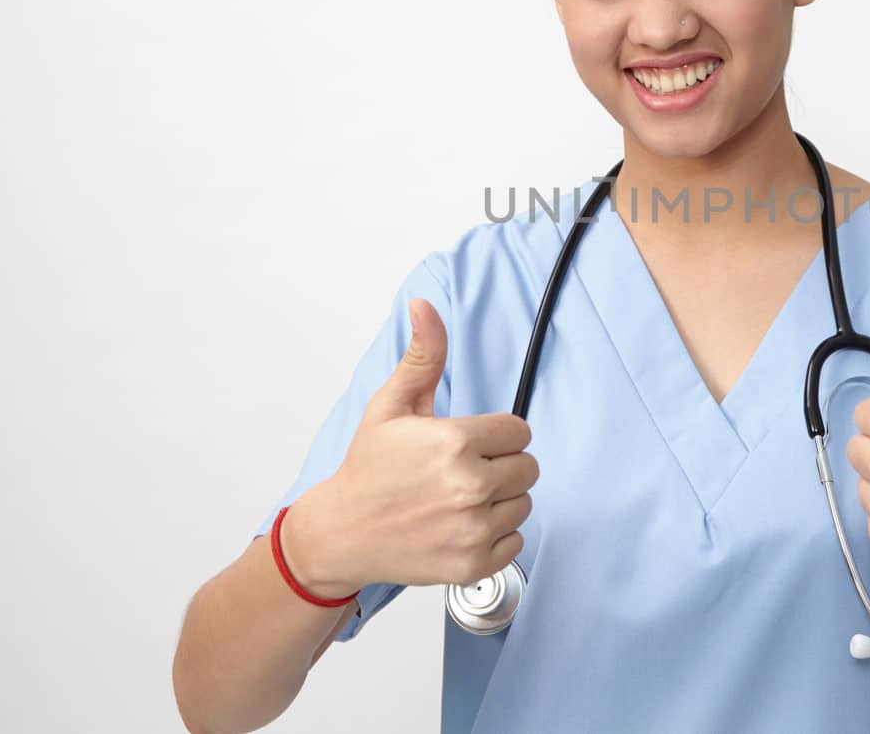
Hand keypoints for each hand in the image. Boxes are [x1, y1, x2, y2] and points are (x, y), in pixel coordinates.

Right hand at [284, 299, 538, 596]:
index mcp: (456, 442)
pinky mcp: (473, 564)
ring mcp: (473, 529)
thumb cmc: (368, 469)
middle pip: (528, 468)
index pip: (519, 432)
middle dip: (501, 466)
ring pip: (524, 504)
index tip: (469, 444)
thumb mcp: (391, 405)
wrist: (340, 533)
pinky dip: (495, 536)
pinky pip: (516, 542)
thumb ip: (423, 355)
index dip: (495, 436)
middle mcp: (469, 487)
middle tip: (462, 473)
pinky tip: (461, 526)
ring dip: (500, 502)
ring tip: (458, 500)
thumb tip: (424, 305)